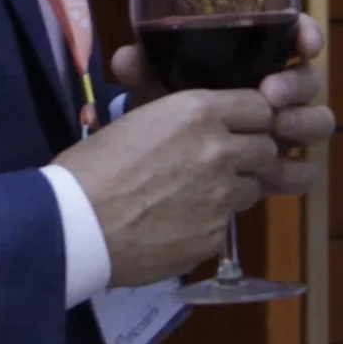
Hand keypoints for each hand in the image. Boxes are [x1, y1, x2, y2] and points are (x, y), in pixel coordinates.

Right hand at [77, 16, 333, 284]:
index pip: (261, 106)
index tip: (245, 125)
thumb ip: (177, 114)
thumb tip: (192, 117)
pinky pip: (225, 225)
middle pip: (267, 149)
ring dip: (234, 189)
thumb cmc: (91, 166)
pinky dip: (208, 224)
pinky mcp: (215, 237)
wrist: (75, 224)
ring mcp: (222, 198)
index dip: (256, 117)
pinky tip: (176, 225)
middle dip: (252, 155)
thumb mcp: (136, 119)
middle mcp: (220, 151)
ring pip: (253, 189)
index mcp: (199, 112)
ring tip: (195, 196)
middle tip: (222, 163)